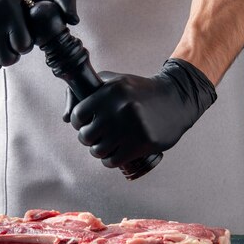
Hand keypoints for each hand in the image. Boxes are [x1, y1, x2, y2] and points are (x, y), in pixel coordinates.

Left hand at [63, 58, 216, 167]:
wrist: (176, 100)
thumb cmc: (142, 92)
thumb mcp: (118, 82)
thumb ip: (91, 89)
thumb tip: (66, 116)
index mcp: (111, 91)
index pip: (78, 114)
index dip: (79, 122)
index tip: (86, 124)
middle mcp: (119, 108)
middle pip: (85, 135)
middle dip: (88, 138)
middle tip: (96, 137)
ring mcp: (130, 127)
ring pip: (98, 150)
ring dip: (99, 151)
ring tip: (106, 146)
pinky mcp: (142, 143)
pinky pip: (113, 161)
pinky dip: (110, 161)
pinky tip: (116, 155)